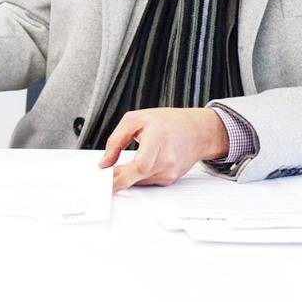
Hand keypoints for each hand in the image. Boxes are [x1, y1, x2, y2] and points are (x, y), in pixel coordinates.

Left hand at [98, 107, 228, 190]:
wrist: (197, 131)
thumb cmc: (168, 122)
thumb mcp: (135, 119)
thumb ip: (116, 140)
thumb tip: (104, 162)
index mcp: (158, 139)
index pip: (140, 166)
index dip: (121, 177)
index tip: (105, 179)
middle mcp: (167, 159)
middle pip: (138, 177)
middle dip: (118, 178)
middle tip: (104, 175)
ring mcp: (170, 171)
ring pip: (140, 182)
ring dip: (127, 177)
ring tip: (118, 167)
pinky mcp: (170, 179)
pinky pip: (148, 182)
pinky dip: (138, 177)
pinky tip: (135, 166)